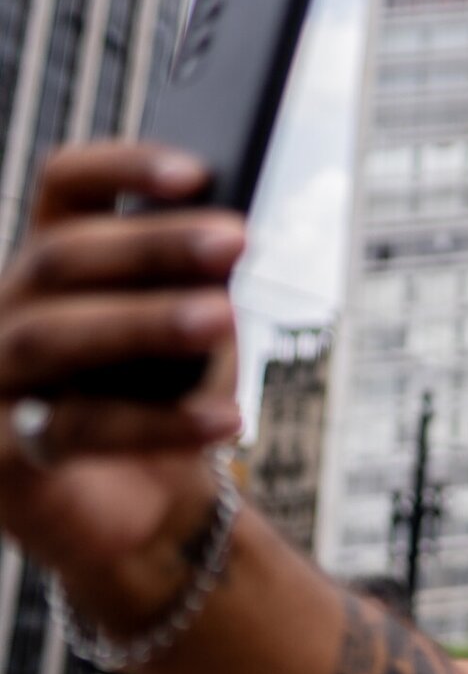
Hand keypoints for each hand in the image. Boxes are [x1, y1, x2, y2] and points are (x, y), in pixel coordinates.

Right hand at [0, 144, 244, 603]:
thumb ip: (200, 281)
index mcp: (54, 260)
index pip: (67, 185)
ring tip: (224, 316)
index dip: (123, 166)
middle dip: (152, 244)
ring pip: (49, 337)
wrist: (154, 507)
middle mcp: (8, 309)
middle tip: (238, 238)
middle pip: (61, 256)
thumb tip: (223, 244)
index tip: (197, 170)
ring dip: (142, 321)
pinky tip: (226, 417)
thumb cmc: (174, 395)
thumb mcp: (196, 327)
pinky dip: (159, 423)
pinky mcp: (2, 457)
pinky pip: (76, 430)